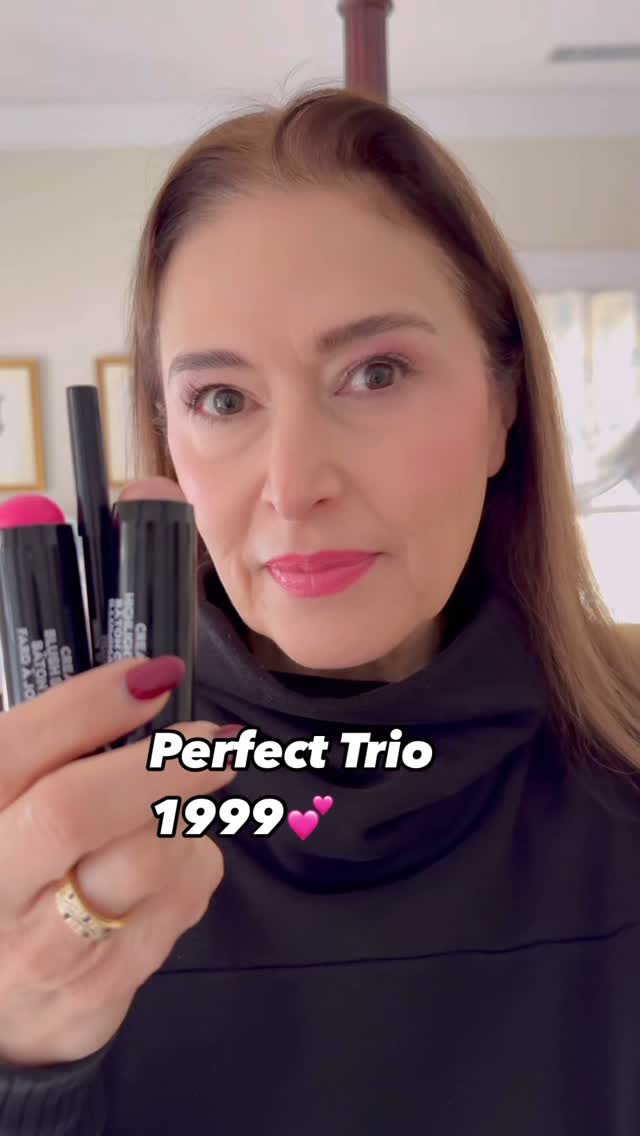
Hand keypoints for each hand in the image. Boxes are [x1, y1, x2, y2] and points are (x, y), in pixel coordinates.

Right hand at [0, 479, 236, 1066]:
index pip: (14, 751)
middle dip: (156, 762)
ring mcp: (41, 954)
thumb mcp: (16, 797)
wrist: (0, 1000)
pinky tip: (167, 868)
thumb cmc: (15, 868)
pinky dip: (191, 867)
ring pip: (142, 862)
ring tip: (175, 813)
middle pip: (73, 810)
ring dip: (182, 821)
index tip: (153, 676)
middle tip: (209, 745)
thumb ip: (57, 745)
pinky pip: (178, 905)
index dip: (89, 704)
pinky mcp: (96, 995)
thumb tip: (148, 682)